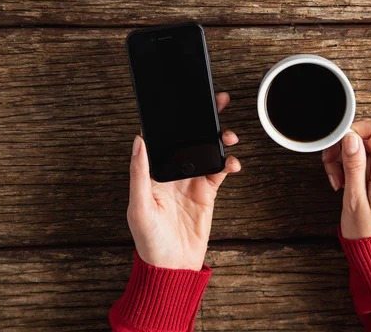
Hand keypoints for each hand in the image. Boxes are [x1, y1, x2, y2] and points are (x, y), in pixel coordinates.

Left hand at [127, 92, 240, 269]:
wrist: (173, 266)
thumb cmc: (149, 241)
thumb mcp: (139, 207)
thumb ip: (139, 174)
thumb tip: (138, 142)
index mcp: (154, 173)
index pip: (164, 140)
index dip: (173, 120)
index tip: (184, 104)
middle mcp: (174, 173)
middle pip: (190, 140)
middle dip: (204, 121)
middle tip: (217, 104)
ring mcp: (192, 181)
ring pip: (208, 151)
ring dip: (220, 140)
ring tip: (229, 136)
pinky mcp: (207, 192)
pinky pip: (220, 170)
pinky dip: (229, 163)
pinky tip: (233, 162)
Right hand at [322, 119, 370, 238]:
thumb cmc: (365, 231)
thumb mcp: (354, 199)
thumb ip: (354, 166)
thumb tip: (352, 137)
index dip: (356, 130)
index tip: (339, 145)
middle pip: (369, 138)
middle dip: (345, 148)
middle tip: (331, 167)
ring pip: (366, 148)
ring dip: (346, 159)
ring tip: (338, 180)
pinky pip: (369, 160)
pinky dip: (353, 166)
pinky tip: (345, 182)